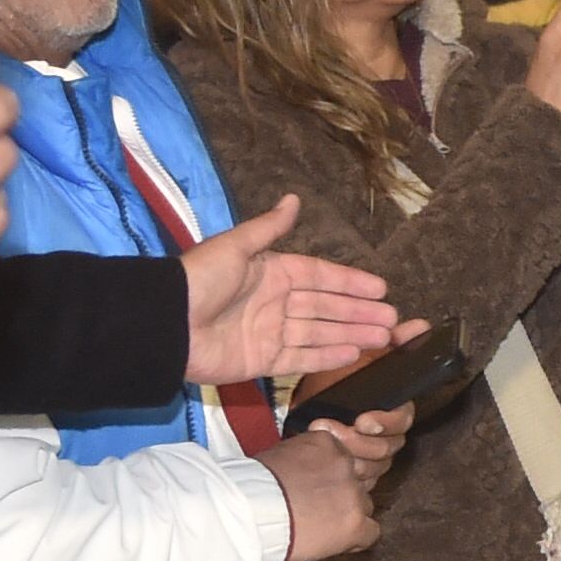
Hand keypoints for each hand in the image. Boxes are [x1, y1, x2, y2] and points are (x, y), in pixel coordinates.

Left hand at [181, 197, 401, 382]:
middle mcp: (276, 302)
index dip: (350, 282)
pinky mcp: (263, 361)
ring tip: (385, 338)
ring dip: (352, 334)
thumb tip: (294, 199)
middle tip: (393, 319)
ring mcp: (271, 333)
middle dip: (359, 312)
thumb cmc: (201, 279)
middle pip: (326, 307)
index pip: (320, 276)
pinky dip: (327, 356)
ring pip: (320, 333)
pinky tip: (354, 353)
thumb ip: (268, 227)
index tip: (380, 288)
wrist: (167, 322)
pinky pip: (302, 358)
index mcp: (272, 272)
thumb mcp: (236, 246)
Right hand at [258, 407, 404, 560]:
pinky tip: (335, 542)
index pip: (347, 458)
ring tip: (319, 528)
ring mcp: (353, 493)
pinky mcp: (355, 523)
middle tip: (318, 510)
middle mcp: (345, 463)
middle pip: (359, 481)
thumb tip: (308, 471)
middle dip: (342, 496)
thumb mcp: (279, 456)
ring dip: (347, 517)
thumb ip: (304, 459)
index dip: (333, 477)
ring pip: (364, 506)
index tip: (317, 490)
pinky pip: (371, 533)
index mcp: (327, 442)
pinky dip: (355, 541)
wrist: (247, 512)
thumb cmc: (251, 487)